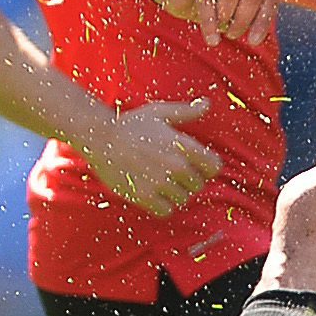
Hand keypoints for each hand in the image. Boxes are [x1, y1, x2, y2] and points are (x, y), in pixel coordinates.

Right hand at [79, 97, 222, 215]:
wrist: (100, 138)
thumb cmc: (130, 124)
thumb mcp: (159, 112)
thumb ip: (186, 111)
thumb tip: (206, 104)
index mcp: (183, 145)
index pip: (214, 167)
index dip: (207, 167)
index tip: (196, 166)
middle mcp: (175, 165)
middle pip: (198, 185)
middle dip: (189, 181)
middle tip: (173, 174)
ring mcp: (160, 182)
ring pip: (183, 199)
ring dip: (175, 194)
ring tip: (161, 183)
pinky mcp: (144, 196)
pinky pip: (166, 211)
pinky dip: (162, 206)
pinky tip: (153, 194)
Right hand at [156, 0, 278, 44]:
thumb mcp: (243, 1)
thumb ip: (257, 10)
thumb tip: (260, 37)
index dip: (263, 19)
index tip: (255, 41)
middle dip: (245, 18)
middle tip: (234, 34)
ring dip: (228, 17)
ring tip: (222, 31)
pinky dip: (210, 21)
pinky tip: (211, 38)